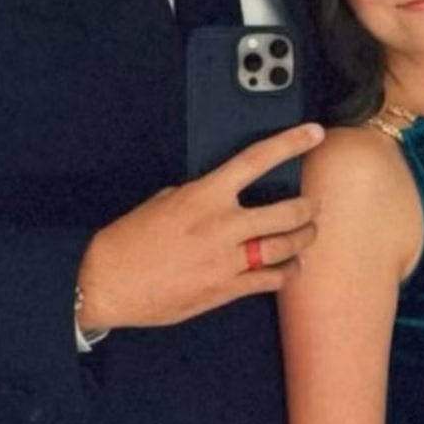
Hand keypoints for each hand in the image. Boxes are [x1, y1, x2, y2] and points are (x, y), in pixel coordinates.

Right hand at [76, 122, 323, 329]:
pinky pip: (271, 280)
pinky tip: (289, 267)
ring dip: (304, 239)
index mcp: (205, 195)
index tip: (314, 133)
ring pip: (287, 247)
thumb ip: (199, 195)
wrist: (109, 284)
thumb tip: (220, 198)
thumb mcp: (164, 201)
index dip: (290, 143)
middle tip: (313, 205)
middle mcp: (223, 225)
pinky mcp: (227, 290)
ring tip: (308, 234)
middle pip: (287, 212)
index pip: (257, 160)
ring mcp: (228, 260)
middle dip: (308, 208)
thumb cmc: (130, 240)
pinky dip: (287, 272)